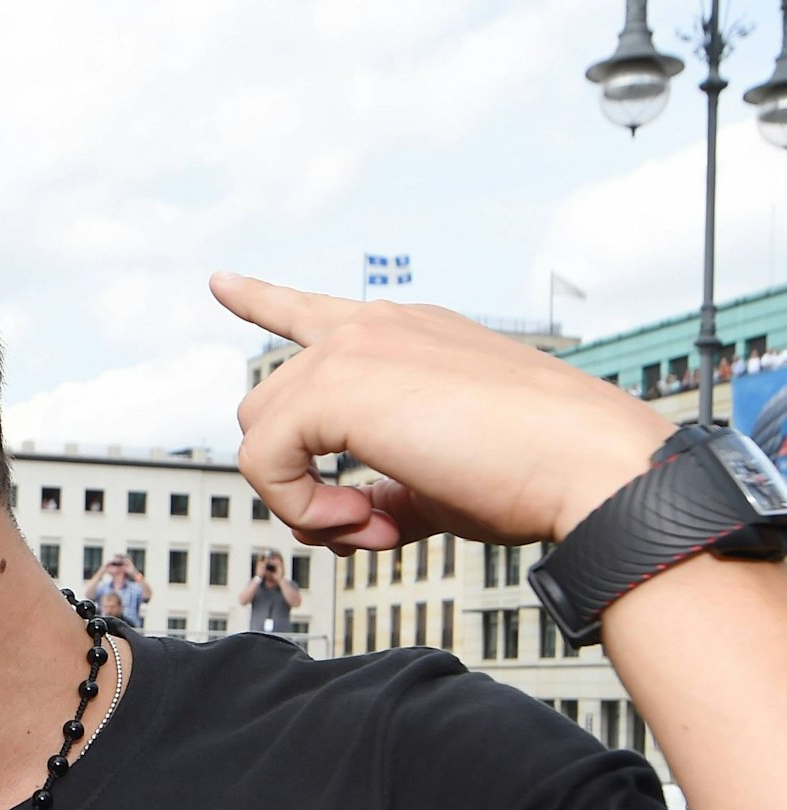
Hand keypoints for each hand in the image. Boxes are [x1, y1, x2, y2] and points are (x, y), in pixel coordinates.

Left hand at [210, 273, 669, 550]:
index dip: (261, 300)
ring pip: (260, 438)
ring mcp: (352, 348)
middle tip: (372, 525)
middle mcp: (372, 327)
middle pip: (270, 412)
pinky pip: (264, 463)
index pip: (312, 311)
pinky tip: (363, 522)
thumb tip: (344, 520)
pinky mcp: (336, 384)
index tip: (222, 284)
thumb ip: (382, 487)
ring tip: (373, 525)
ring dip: (303, 502)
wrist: (588, 466)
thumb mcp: (439, 478)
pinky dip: (301, 508)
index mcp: (404, 332)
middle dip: (301, 484)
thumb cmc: (534, 474)